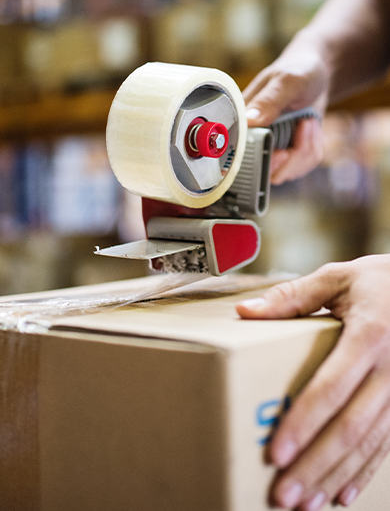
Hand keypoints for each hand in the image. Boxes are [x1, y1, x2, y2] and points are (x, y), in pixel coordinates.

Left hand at [236, 254, 389, 509]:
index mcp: (369, 335)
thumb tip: (247, 312)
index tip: (277, 452)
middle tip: (284, 495)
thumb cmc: (381, 281)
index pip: (331, 387)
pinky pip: (386, 442)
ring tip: (305, 504)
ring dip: (335, 476)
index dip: (303, 422)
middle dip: (315, 464)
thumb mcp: (337, 277)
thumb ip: (292, 296)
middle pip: (350, 426)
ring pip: (368, 443)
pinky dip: (364, 471)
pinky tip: (342, 493)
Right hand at [244, 47, 328, 183]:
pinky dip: (313, 150)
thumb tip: (249, 121)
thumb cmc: (300, 69)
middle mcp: (252, 139)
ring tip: (307, 122)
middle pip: (265, 173)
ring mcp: (270, 149)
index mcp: (242, 121)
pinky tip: (311, 129)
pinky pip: (301, 167)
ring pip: (286, 173)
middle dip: (293, 157)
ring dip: (306, 150)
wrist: (319, 73)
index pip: (240, 157)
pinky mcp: (287, 155)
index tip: (283, 151)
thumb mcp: (286, 81)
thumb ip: (268, 101)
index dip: (262, 161)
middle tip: (303, 127)